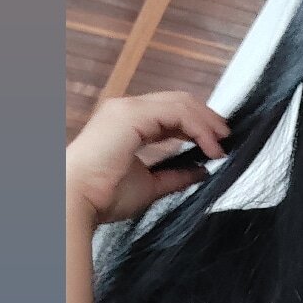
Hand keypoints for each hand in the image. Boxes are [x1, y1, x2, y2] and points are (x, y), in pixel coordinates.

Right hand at [65, 92, 230, 224]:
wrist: (76, 200)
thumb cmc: (101, 196)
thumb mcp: (149, 186)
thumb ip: (175, 176)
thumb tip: (201, 171)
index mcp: (126, 123)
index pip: (169, 114)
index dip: (196, 125)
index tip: (216, 144)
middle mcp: (126, 110)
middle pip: (177, 102)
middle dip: (206, 119)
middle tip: (225, 139)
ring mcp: (128, 109)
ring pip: (180, 103)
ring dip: (206, 123)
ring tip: (221, 144)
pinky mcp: (132, 114)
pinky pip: (177, 112)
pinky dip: (198, 127)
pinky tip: (209, 145)